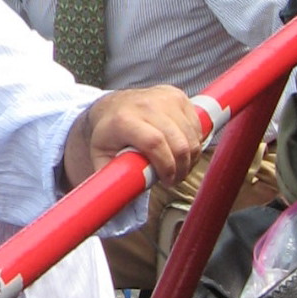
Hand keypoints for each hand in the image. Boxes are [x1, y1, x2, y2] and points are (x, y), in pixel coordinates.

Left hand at [63, 86, 203, 188]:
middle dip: (182, 166)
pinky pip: (196, 123)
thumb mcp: (100, 157)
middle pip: (178, 141)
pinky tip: (183, 149)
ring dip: (191, 156)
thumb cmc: (107, 136)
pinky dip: (195, 140)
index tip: (167, 180)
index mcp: (123, 120)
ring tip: (179, 167)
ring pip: (191, 134)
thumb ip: (110, 178)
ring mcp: (163, 97)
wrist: (112, 106)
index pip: (154, 143)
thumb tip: (116, 202)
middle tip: (175, 180)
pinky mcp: (176, 95)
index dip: (166, 165)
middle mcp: (144, 105)